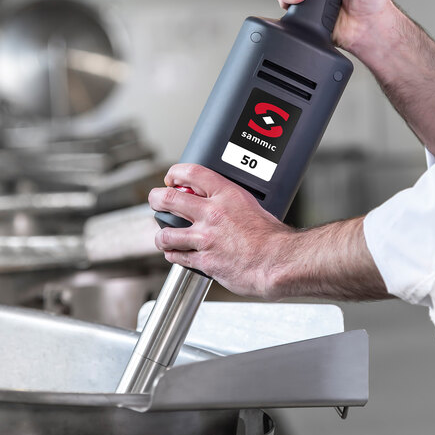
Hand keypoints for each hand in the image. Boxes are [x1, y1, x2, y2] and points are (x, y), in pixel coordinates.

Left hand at [148, 164, 293, 298]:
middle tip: (155, 201)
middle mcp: (212, 214)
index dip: (175, 173)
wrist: (278, 261)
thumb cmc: (273, 237)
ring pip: (166, 234)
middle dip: (156, 199)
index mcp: (226, 195)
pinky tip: (175, 254)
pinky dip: (173, 255)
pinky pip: (178, 256)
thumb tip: (224, 201)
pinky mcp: (204, 260)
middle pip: (168, 199)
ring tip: (162, 236)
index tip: (171, 178)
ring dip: (161, 235)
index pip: (191, 172)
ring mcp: (205, 238)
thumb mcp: (254, 205)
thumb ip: (234, 201)